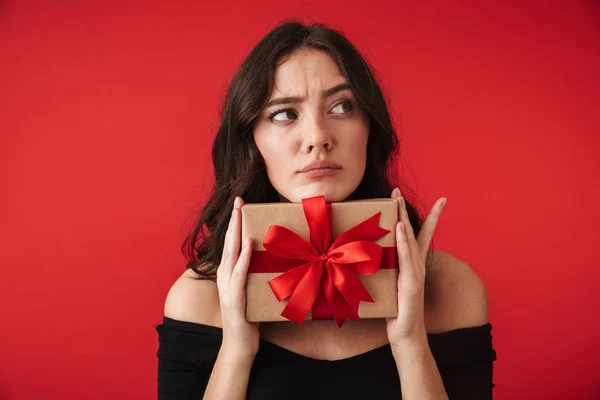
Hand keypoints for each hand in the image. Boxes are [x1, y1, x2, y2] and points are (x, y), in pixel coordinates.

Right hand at [216, 196, 258, 358]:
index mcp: (229, 273)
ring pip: (231, 253)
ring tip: (239, 213)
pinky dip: (243, 257)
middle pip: (228, 242)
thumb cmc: (250, 317)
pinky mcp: (233, 298)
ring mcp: (227, 287)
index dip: (233, 222)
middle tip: (238, 200)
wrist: (241, 345)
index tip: (238, 204)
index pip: (231, 243)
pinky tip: (247, 243)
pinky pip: (239, 273)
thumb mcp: (253, 291)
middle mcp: (225, 276)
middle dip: (233, 219)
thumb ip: (256, 275)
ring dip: (235, 232)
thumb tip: (272, 258)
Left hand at [386, 188, 446, 347]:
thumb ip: (386, 271)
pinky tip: (401, 227)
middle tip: (398, 190)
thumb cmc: (395, 311)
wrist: (405, 334)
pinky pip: (407, 257)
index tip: (442, 199)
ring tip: (397, 200)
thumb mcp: (389, 285)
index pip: (423, 235)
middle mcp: (417, 265)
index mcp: (413, 264)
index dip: (432, 217)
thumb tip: (368, 257)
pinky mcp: (411, 283)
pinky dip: (405, 241)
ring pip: (410, 239)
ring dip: (403, 218)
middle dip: (405, 210)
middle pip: (414, 231)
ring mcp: (416, 273)